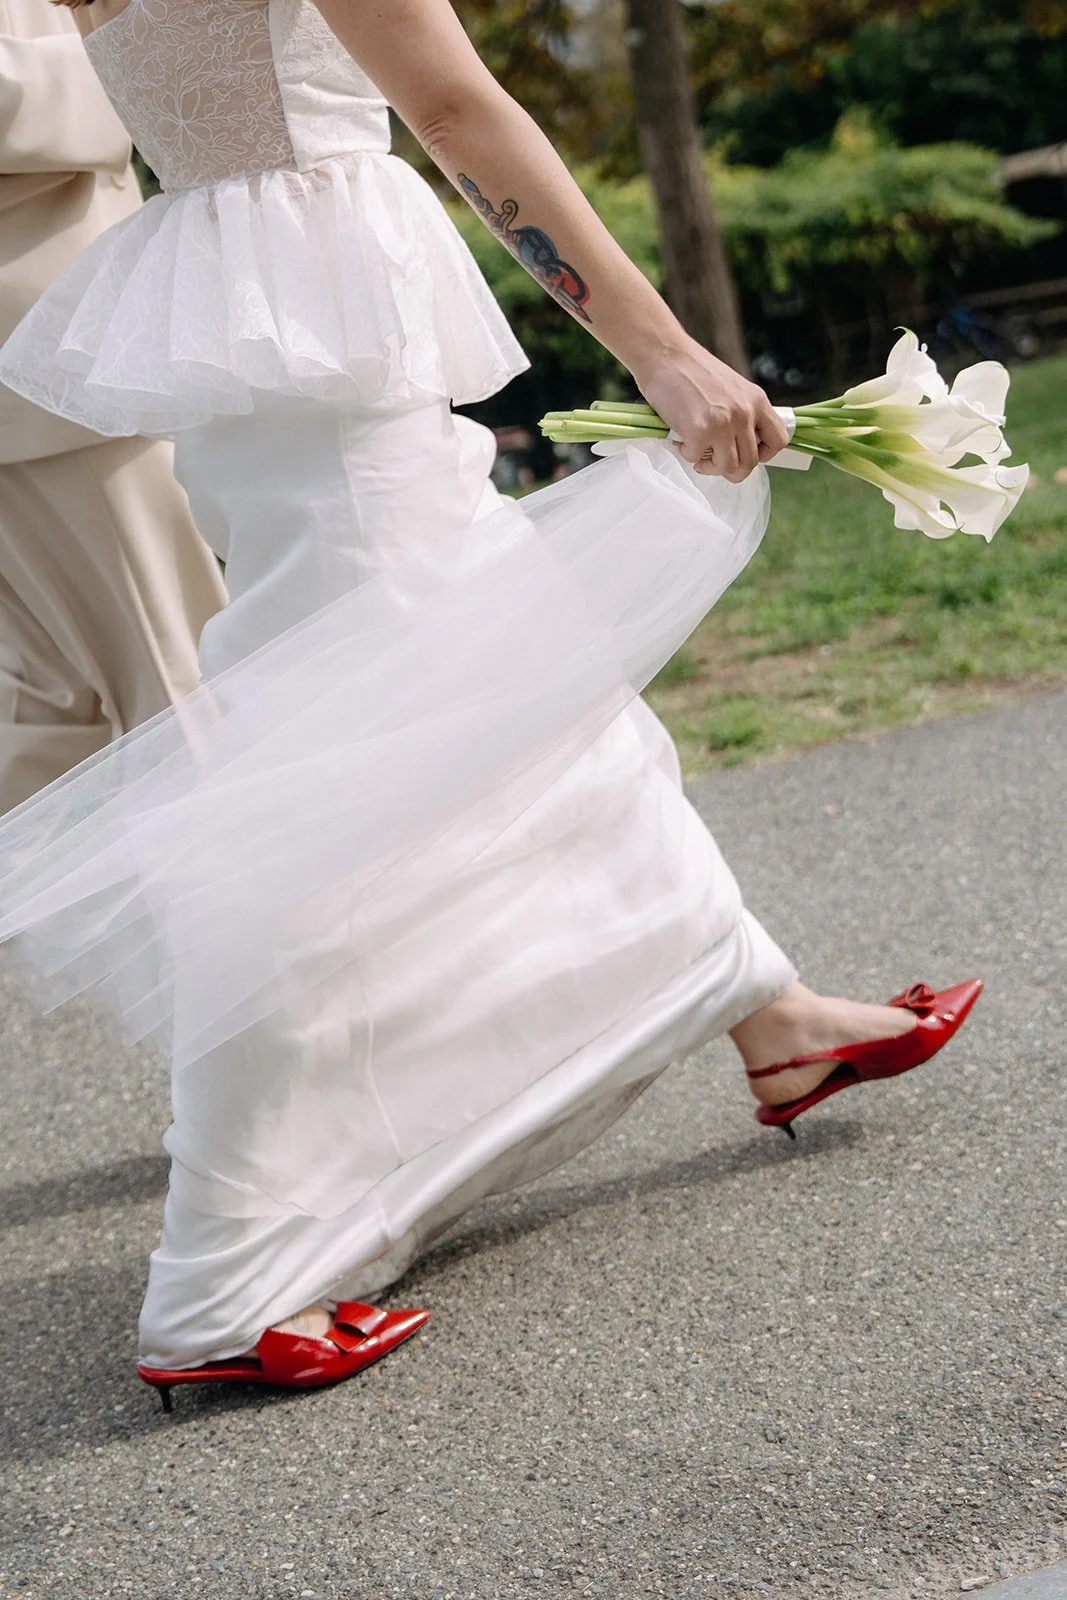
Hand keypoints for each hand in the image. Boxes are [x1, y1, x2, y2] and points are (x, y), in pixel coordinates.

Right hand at [632, 335, 789, 480]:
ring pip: (728, 468)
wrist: (665, 354)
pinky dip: (686, 452)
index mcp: (756, 400)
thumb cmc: (692, 370)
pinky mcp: (699, 431)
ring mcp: (723, 424)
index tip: (746, 453)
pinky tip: (680, 437)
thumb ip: (742, 412)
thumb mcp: (731, 388)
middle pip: (751, 462)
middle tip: (714, 460)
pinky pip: (696, 458)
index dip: (763, 455)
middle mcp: (744, 413)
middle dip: (731, 469)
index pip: (779, 440)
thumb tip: (742, 443)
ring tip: (697, 451)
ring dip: (709, 466)